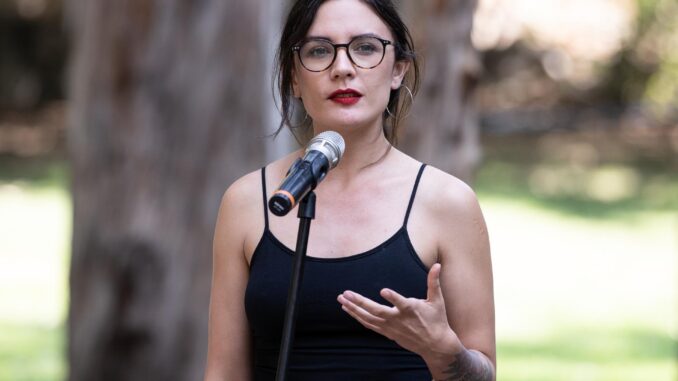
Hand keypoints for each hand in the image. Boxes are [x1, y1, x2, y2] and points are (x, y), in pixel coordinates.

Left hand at [336, 263, 462, 357]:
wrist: (435, 345)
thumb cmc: (437, 320)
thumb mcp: (437, 300)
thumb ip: (433, 282)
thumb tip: (437, 265)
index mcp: (411, 310)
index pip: (401, 303)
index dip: (393, 297)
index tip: (383, 290)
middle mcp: (398, 319)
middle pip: (376, 311)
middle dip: (359, 302)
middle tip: (345, 294)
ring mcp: (391, 328)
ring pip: (369, 319)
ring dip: (354, 309)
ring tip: (341, 300)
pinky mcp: (388, 333)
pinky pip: (369, 325)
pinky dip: (358, 317)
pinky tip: (348, 310)